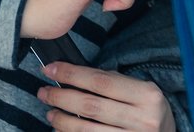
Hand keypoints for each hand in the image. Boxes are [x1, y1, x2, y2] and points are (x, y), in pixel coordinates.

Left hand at [39, 62, 173, 130]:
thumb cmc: (149, 112)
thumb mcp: (143, 93)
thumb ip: (115, 84)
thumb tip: (76, 76)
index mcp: (147, 96)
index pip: (102, 81)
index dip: (73, 74)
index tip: (51, 69)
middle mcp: (142, 119)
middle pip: (90, 106)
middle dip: (61, 97)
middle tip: (44, 92)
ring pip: (85, 130)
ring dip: (62, 120)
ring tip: (50, 112)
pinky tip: (61, 129)